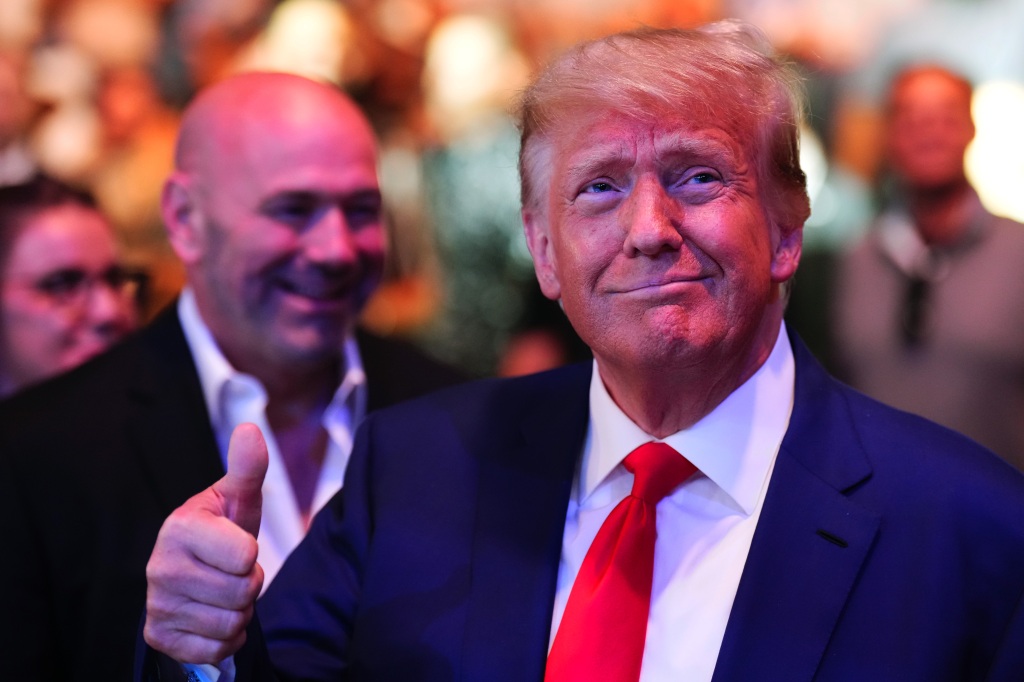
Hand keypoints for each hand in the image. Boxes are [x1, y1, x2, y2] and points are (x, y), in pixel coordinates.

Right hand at [144, 423, 268, 663]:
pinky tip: (212, 615)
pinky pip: (215, 650)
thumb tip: (250, 429)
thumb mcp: (238, 498)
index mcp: (180, 527)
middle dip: (248, 585)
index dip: (252, 555)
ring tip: (222, 591)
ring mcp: (157, 604)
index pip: (245, 556)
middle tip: (232, 572)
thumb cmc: (222, 530)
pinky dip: (225, 638)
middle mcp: (160, 566)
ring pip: (231, 623)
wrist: (194, 571)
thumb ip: (248, 468)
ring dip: (238, 612)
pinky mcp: (159, 636)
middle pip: (242, 593)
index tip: (237, 546)